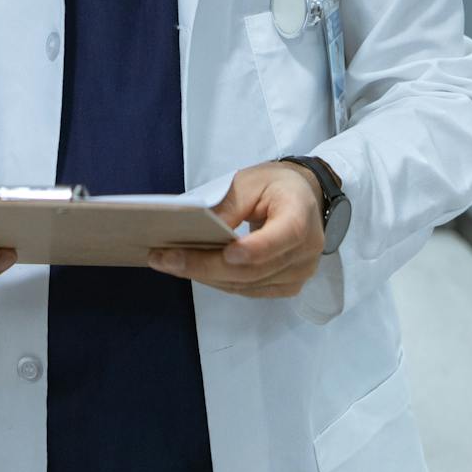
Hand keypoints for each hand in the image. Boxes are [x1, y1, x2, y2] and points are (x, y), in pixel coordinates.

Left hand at [146, 161, 324, 297]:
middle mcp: (305, 252)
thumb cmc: (273, 186)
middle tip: (165, 258)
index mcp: (301, 216)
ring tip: (167, 262)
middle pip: (254, 269)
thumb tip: (201, 232)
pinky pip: (248, 290)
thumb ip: (229, 206)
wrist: (301, 198)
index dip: (255, 250)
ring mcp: (298, 274)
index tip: (226, 253)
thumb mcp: (249, 181)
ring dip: (205, 276)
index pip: (283, 237)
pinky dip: (218, 281)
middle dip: (206, 266)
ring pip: (246, 284)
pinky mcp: (286, 286)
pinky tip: (192, 270)